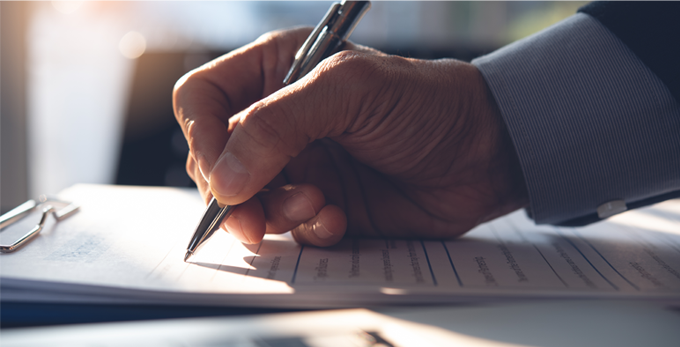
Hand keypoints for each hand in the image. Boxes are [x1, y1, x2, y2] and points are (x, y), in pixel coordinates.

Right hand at [173, 27, 527, 246]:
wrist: (481, 153)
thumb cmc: (425, 102)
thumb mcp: (349, 90)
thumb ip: (278, 124)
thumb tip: (225, 177)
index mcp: (276, 74)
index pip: (202, 100)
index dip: (200, 134)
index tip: (221, 169)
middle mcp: (279, 121)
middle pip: (215, 160)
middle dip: (234, 190)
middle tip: (258, 209)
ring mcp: (297, 166)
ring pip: (245, 202)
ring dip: (274, 212)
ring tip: (318, 203)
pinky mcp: (319, 205)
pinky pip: (287, 230)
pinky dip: (307, 230)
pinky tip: (338, 218)